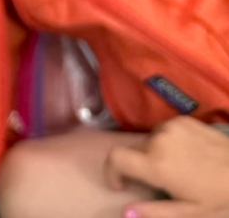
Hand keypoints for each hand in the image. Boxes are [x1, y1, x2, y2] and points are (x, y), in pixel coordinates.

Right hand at [105, 117, 228, 217]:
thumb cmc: (222, 199)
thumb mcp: (192, 213)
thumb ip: (155, 213)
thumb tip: (124, 213)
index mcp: (158, 164)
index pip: (115, 158)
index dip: (111, 172)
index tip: (121, 185)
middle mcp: (160, 139)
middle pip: (133, 151)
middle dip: (139, 167)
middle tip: (163, 184)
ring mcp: (172, 126)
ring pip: (148, 141)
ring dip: (154, 154)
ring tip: (177, 169)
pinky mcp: (184, 120)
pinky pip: (164, 131)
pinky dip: (167, 143)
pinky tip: (188, 156)